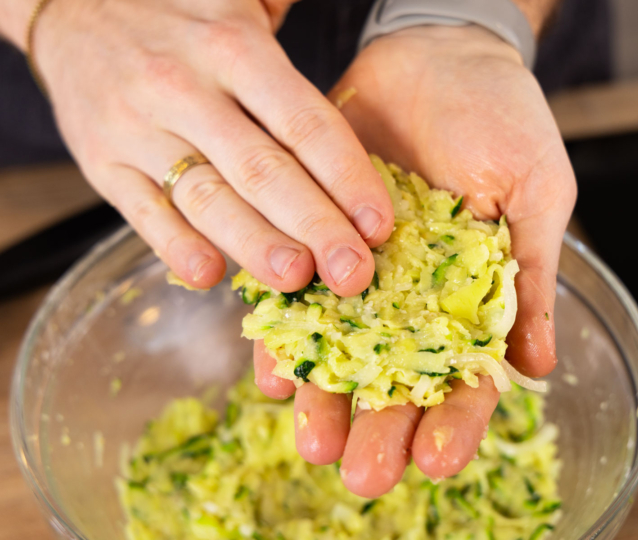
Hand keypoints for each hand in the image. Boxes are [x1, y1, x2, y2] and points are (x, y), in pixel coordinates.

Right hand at [32, 0, 393, 295]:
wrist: (71, 5)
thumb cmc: (180, 15)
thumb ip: (292, 14)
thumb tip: (370, 4)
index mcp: (235, 49)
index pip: (304, 123)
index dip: (347, 178)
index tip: (379, 225)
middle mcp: (187, 89)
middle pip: (263, 171)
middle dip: (315, 226)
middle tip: (353, 273)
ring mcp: (139, 129)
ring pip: (206, 198)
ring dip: (255, 244)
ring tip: (297, 279)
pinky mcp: (102, 162)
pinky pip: (142, 212)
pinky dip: (175, 247)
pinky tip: (211, 274)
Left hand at [254, 25, 576, 496]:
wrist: (437, 52)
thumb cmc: (504, 118)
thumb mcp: (538, 191)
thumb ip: (533, 275)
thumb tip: (538, 366)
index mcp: (473, 296)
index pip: (468, 373)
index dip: (456, 420)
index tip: (438, 460)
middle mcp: (414, 297)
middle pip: (397, 379)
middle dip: (381, 428)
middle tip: (363, 477)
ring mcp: (362, 272)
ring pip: (341, 349)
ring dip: (326, 398)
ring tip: (312, 438)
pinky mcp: (316, 237)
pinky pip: (296, 293)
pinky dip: (283, 331)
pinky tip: (271, 370)